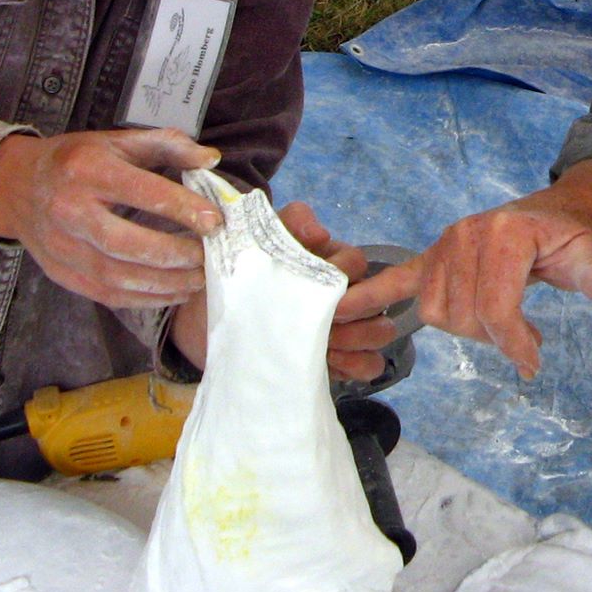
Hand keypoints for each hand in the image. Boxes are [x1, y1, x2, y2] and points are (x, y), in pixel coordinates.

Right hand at [0, 128, 223, 309]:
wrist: (15, 186)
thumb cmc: (75, 160)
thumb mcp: (117, 140)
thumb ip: (167, 145)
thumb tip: (211, 159)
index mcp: (89, 169)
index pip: (142, 192)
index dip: (182, 208)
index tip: (214, 221)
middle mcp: (71, 210)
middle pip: (127, 243)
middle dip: (175, 254)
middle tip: (208, 257)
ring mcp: (61, 246)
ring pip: (117, 276)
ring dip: (164, 283)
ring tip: (198, 279)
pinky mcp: (60, 273)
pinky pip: (106, 294)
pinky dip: (143, 298)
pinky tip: (172, 292)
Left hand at [164, 199, 385, 377]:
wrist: (205, 323)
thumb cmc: (235, 276)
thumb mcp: (252, 241)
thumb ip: (285, 224)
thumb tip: (319, 232)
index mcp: (328, 260)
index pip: (358, 261)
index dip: (346, 276)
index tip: (319, 294)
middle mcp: (346, 291)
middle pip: (385, 296)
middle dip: (362, 309)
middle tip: (328, 323)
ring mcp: (346, 328)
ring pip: (382, 331)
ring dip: (357, 339)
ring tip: (323, 346)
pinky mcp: (338, 361)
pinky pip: (371, 365)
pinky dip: (357, 366)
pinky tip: (328, 364)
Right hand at [334, 200, 591, 380]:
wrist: (553, 217)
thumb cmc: (571, 240)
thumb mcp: (591, 252)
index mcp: (505, 233)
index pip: (494, 307)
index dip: (513, 343)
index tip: (533, 362)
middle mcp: (466, 235)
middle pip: (464, 316)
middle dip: (495, 337)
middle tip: (525, 339)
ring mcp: (443, 246)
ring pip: (437, 313)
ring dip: (466, 329)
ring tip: (498, 325)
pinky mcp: (429, 258)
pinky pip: (393, 279)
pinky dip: (366, 296)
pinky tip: (338, 311)